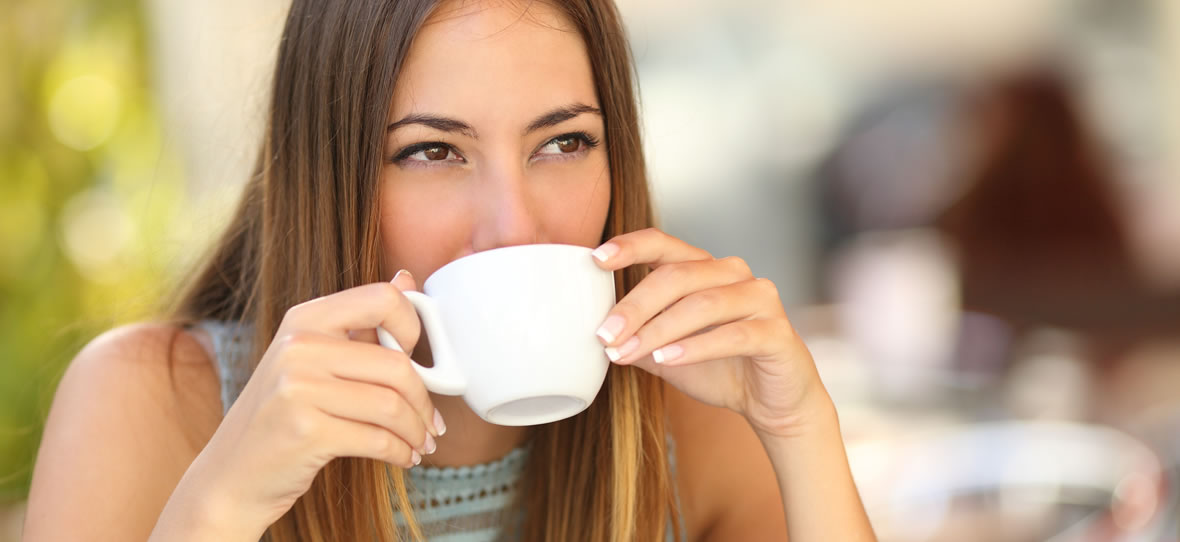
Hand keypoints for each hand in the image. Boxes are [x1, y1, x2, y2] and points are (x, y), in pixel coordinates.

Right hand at [177, 271, 444, 536]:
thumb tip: (406, 279)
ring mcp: (298, 388)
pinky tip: (404, 458)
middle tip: (432, 422)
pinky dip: (401, 452)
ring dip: (416, 431)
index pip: (383, 299)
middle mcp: (298, 347)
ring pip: (391, 405)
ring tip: (420, 443)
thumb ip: (360, 325)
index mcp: (304, 319)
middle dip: (425, 399)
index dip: (414, 328)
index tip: (421, 360)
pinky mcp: (305, 431)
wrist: (230, 476)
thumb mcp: (311, 361)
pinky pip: (377, 439)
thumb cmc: (281, 417)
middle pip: (396, 364)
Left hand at [591, 228, 830, 438]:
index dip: (631, 246)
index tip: (596, 259)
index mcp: (704, 269)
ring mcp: (760, 299)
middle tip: (605, 334)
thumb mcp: (665, 353)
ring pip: (703, 304)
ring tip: (627, 352)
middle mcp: (733, 274)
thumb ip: (635, 337)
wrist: (770, 403)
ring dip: (659, 330)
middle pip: (677, 276)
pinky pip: (733, 334)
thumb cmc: (718, 368)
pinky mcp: (777, 332)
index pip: (664, 245)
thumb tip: (592, 334)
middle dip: (635, 306)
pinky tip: (668, 359)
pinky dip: (696, 347)